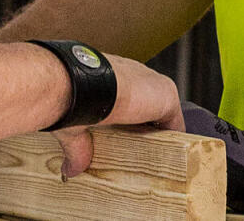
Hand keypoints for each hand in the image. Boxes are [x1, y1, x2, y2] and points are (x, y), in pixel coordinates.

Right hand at [55, 54, 183, 177]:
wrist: (79, 85)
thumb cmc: (69, 97)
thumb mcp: (74, 125)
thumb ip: (78, 148)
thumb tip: (69, 170)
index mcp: (112, 75)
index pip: (128, 94)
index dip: (129, 115)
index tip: (125, 134)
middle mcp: (133, 74)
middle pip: (148, 104)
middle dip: (144, 125)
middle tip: (139, 149)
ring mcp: (152, 83)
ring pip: (162, 112)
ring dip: (159, 132)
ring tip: (156, 155)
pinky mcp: (166, 95)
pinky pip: (174, 121)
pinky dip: (174, 137)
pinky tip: (171, 154)